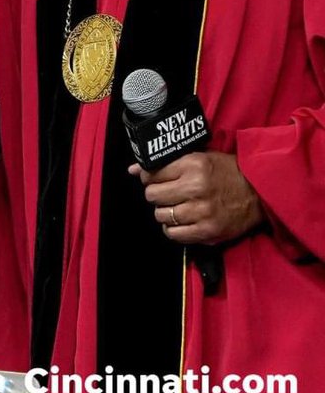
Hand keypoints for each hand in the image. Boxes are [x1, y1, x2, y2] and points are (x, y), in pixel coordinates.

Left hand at [129, 150, 264, 244]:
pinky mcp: (209, 232)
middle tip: (164, 193)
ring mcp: (202, 212)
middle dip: (155, 194)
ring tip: (175, 207)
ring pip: (161, 215)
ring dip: (164, 212)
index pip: (152, 173)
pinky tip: (181, 222)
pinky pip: (175, 235)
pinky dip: (173, 229)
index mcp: (192, 165)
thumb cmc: (227, 171)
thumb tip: (133, 169)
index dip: (149, 177)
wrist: (259, 191)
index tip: (153, 179)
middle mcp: (195, 188)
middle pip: (153, 195)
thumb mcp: (199, 157)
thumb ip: (167, 163)